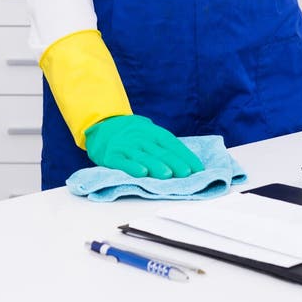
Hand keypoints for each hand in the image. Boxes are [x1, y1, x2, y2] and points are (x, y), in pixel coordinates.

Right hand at [85, 114, 204, 178]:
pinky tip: (142, 173)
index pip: (171, 143)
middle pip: (159, 150)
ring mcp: (126, 145)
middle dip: (174, 162)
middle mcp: (140, 136)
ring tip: (168, 174)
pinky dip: (132, 167)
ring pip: (143, 156)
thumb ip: (164, 146)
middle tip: (186, 173)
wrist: (103, 127)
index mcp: (152, 131)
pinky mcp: (112, 155)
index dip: (185, 155)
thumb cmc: (133, 136)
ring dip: (156, 165)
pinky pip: (123, 161)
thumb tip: (188, 163)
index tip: (197, 168)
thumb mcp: (148, 134)